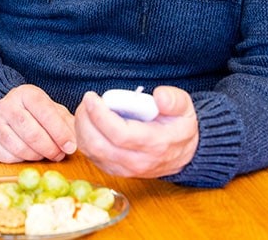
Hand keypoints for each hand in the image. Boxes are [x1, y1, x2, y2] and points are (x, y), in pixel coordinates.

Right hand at [0, 84, 77, 162]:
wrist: (2, 112)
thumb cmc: (32, 113)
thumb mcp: (50, 110)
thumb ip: (65, 122)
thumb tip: (76, 141)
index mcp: (26, 94)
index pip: (46, 113)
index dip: (60, 133)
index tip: (71, 146)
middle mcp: (7, 105)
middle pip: (32, 133)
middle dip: (50, 148)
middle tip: (59, 155)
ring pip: (19, 147)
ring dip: (37, 156)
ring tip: (45, 155)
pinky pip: (6, 156)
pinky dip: (21, 160)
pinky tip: (27, 155)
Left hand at [74, 85, 198, 178]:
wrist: (184, 154)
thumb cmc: (180, 127)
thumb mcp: (185, 108)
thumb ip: (174, 100)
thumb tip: (159, 96)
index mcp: (155, 144)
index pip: (120, 134)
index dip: (100, 115)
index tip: (92, 97)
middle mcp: (138, 161)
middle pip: (99, 145)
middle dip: (86, 121)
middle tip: (86, 101)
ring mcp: (125, 170)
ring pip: (92, 152)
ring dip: (82, 130)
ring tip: (86, 110)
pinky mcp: (116, 171)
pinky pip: (92, 157)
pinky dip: (84, 139)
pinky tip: (89, 124)